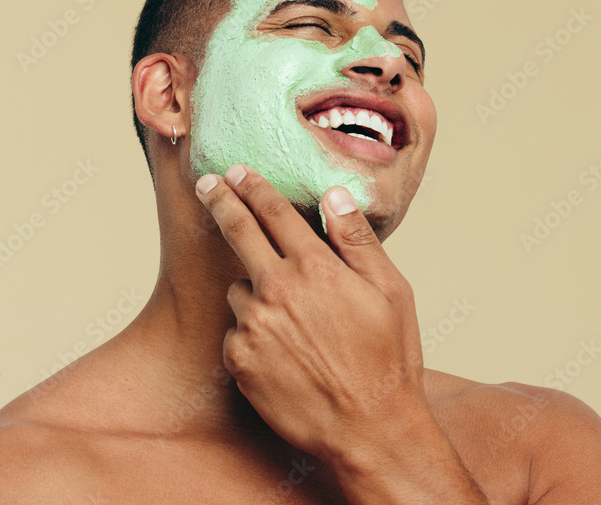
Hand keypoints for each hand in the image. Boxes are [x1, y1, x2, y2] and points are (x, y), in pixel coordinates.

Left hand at [195, 163, 425, 462]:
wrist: (367, 429)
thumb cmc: (388, 360)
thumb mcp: (391, 292)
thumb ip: (357, 240)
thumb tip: (335, 195)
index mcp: (316, 268)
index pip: (275, 213)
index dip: (254, 187)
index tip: (239, 171)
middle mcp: (277, 291)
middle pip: (238, 232)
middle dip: (222, 201)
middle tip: (209, 184)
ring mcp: (253, 327)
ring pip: (239, 289)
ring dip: (254, 289)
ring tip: (290, 318)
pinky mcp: (239, 361)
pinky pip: (237, 331)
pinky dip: (253, 332)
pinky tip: (284, 351)